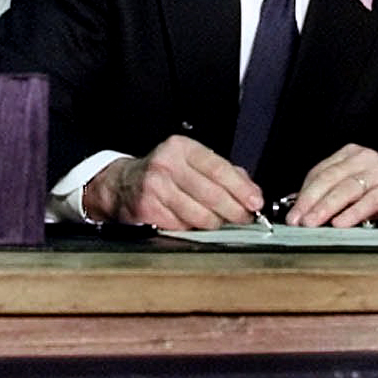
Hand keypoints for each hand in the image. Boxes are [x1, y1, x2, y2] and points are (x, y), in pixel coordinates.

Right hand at [81, 136, 260, 228]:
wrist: (123, 184)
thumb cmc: (164, 174)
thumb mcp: (192, 163)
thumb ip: (224, 173)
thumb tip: (252, 192)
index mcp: (181, 148)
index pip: (218, 168)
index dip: (240, 188)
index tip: (255, 202)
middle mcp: (167, 164)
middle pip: (211, 194)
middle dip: (233, 211)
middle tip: (243, 218)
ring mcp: (155, 187)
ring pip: (199, 215)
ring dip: (214, 224)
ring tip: (218, 221)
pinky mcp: (148, 209)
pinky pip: (182, 227)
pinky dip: (192, 229)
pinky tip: (192, 223)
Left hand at [283, 144, 377, 225]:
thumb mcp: (358, 188)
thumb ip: (333, 194)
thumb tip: (301, 209)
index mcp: (350, 155)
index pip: (319, 172)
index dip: (303, 193)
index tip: (292, 212)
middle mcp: (364, 158)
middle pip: (329, 178)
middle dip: (309, 201)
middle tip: (297, 220)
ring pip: (346, 188)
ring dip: (326, 207)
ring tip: (312, 223)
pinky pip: (369, 200)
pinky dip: (353, 213)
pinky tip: (341, 223)